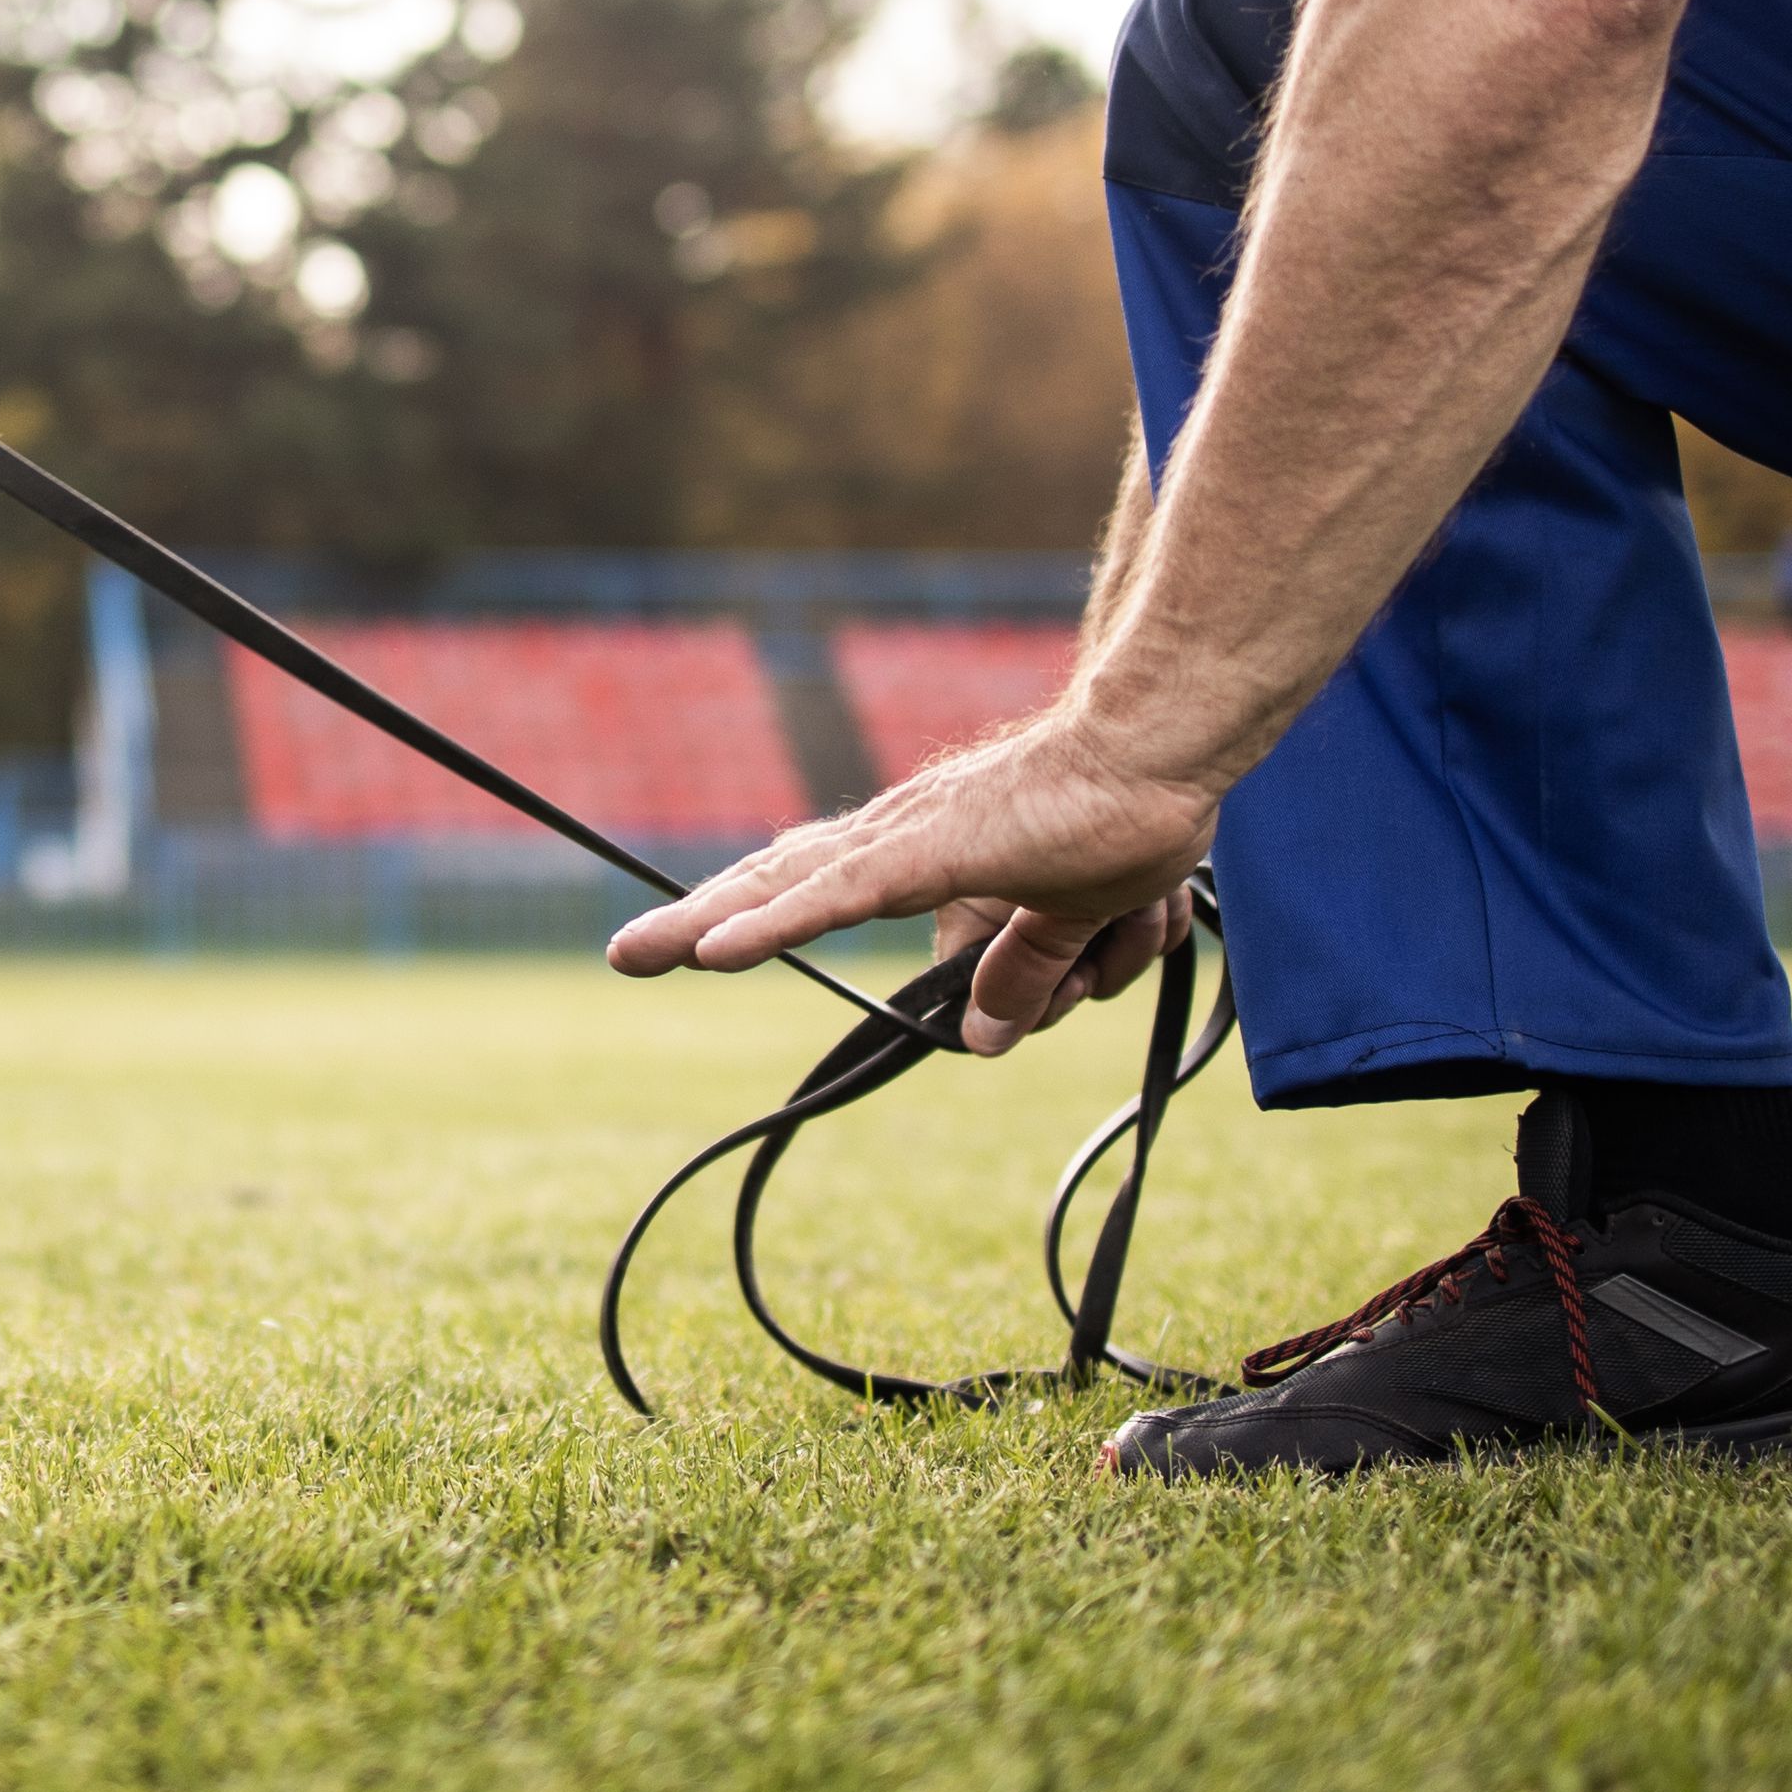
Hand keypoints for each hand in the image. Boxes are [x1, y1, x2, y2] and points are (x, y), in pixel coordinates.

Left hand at [604, 705, 1218, 1052]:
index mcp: (926, 852)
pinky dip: (777, 925)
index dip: (752, 911)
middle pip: (780, 879)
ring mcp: (911, 839)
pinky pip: (840, 897)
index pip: (817, 884)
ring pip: (792, 886)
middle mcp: (902, 838)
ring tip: (643, 953)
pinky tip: (715, 949)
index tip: (686, 941)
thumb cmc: (1125, 819)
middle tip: (624, 953)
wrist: (1166, 750)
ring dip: (714, 921)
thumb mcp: (1072, 927)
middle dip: (699, 918)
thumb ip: (1022, 975)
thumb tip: (979, 1040)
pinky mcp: (934, 850)